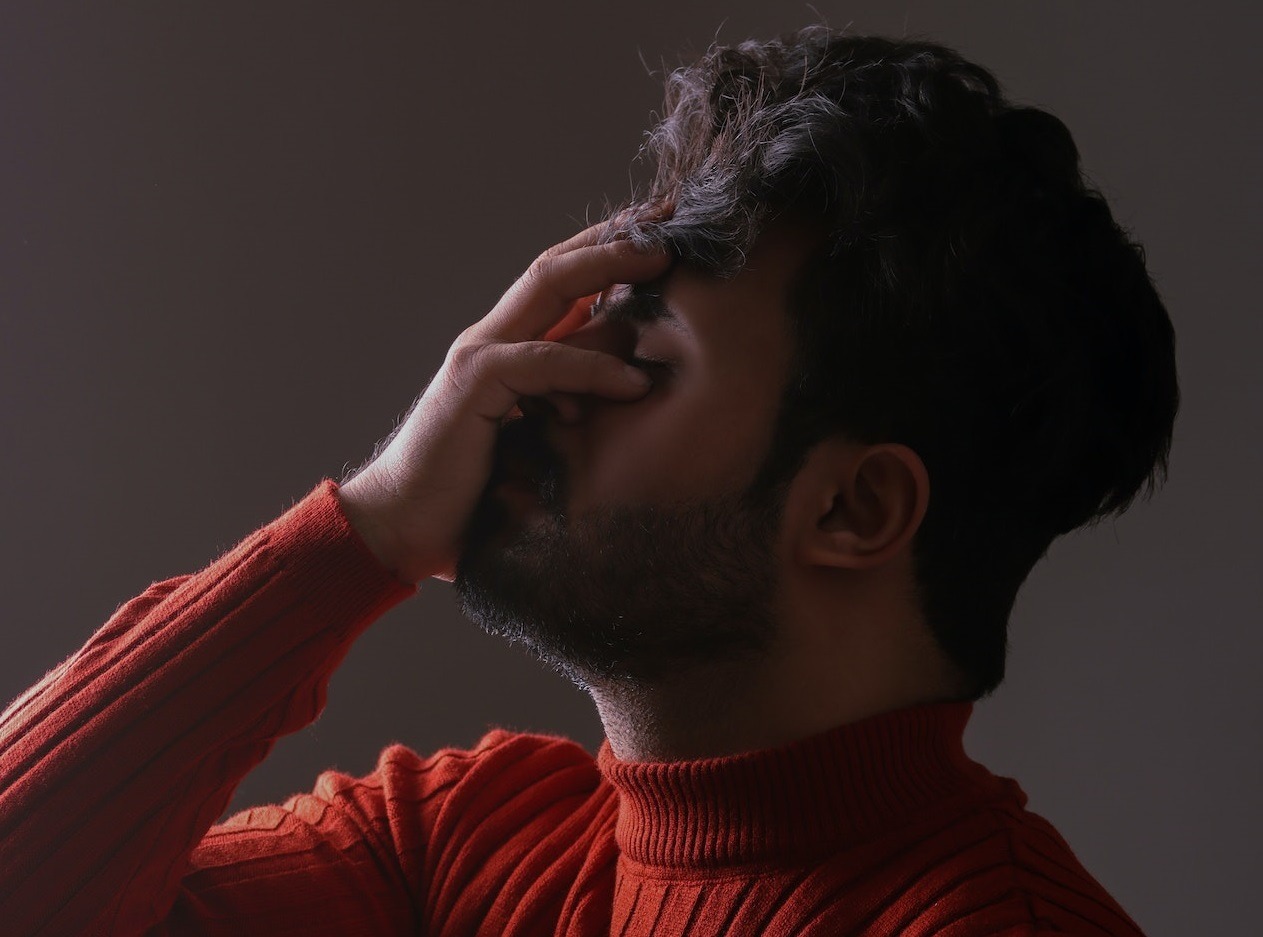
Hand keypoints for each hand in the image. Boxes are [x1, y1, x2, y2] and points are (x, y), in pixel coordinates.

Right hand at [338, 222, 670, 583]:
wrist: (400, 528)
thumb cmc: (473, 493)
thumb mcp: (538, 440)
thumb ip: (572, 403)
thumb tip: (636, 383)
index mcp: (505, 349)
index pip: (561, 282)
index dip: (608, 250)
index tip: (662, 232)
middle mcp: (490, 341)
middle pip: (558, 266)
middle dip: (616, 237)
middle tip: (672, 216)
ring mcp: (478, 357)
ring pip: (549, 289)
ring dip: (609, 267)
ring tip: (666, 260)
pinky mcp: (474, 388)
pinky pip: (543, 361)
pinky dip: (593, 368)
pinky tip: (635, 383)